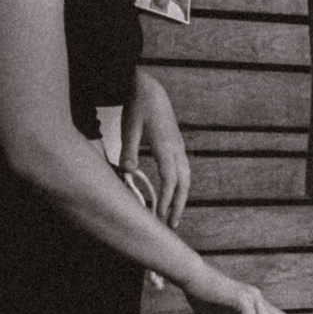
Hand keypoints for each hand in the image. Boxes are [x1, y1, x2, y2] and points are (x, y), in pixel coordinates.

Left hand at [120, 73, 189, 225]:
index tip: (160, 216)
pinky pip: (182, 170)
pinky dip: (179, 186)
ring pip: (185, 178)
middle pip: (183, 183)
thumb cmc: (138, 106)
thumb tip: (127, 171)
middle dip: (178, 205)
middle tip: (172, 225)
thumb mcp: (129, 127)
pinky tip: (172, 193)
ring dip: (180, 197)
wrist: (148, 88)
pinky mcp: (176, 145)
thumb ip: (129, 150)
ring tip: (173, 214)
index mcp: (166, 146)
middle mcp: (176, 149)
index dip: (166, 200)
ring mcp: (178, 147)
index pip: (170, 180)